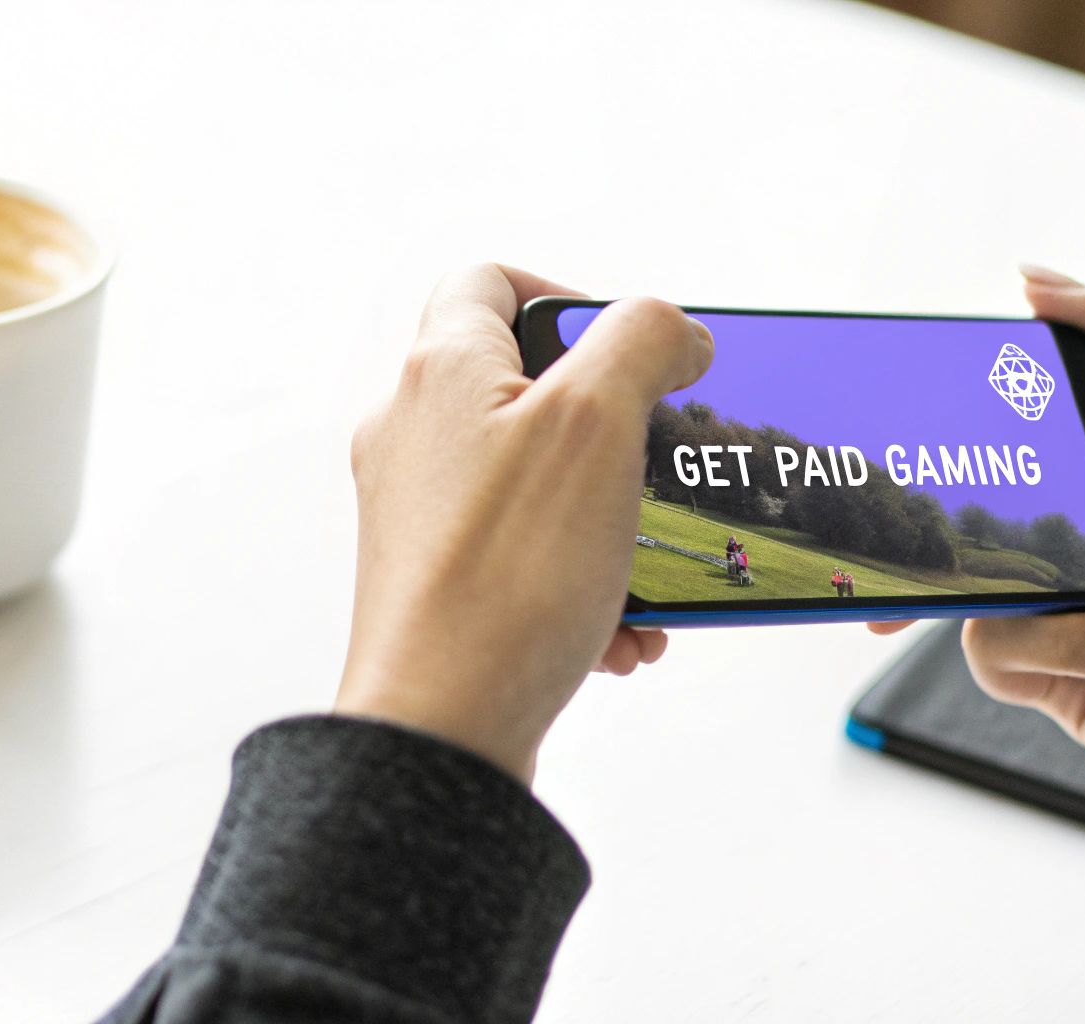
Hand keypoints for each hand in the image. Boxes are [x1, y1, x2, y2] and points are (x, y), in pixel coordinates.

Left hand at [336, 265, 712, 781]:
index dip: (569, 295)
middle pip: (530, 392)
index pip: (489, 282)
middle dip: (616, 435)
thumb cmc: (504, 579)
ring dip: (613, 524)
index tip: (629, 345)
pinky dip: (585, 585)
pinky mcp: (439, 585)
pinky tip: (620, 631)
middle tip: (658, 465)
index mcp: (440, 373)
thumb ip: (642, 342)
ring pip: (541, 490)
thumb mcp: (597, 420)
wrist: (443, 729)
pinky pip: (529, 561)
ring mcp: (421, 515)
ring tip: (644, 570)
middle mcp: (414, 436)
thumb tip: (670, 330)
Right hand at [872, 268, 1084, 824]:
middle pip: (970, 494)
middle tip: (956, 505)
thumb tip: (1037, 281)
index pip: (1016, 413)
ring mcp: (1062, 596)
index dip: (969, 406)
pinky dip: (1062, 650)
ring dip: (1045, 596)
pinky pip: (993, 651)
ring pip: (971, 575)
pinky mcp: (1050, 670)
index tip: (931, 398)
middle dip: (957, 505)